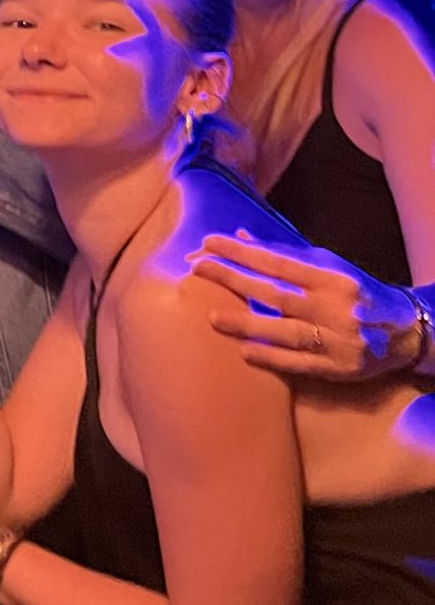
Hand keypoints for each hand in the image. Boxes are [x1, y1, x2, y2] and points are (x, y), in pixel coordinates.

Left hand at [190, 229, 430, 383]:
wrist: (407, 332)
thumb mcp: (331, 267)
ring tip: (212, 318)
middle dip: (234, 281)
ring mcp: (338, 340)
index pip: (280, 262)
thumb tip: (243, 236)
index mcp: (334, 278)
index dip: (242, 252)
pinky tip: (244, 351)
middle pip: (277, 294)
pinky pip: (299, 364)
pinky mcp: (339, 368)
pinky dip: (271, 357)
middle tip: (198, 270)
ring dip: (247, 324)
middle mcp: (336, 308)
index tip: (209, 243)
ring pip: (286, 332)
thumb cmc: (359, 293)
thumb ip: (288, 254)